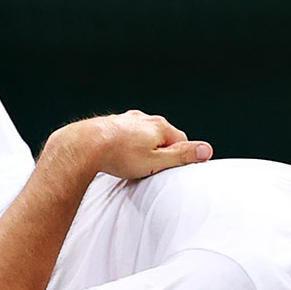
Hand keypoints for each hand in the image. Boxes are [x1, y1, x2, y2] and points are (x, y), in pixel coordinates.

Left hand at [49, 110, 212, 179]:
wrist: (84, 146)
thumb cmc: (120, 156)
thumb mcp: (156, 161)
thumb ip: (182, 156)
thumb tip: (207, 150)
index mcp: (160, 126)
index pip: (181, 141)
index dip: (178, 157)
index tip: (170, 170)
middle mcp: (144, 118)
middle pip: (162, 137)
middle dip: (160, 153)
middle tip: (150, 170)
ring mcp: (126, 120)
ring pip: (142, 135)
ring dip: (142, 149)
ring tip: (133, 165)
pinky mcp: (111, 125)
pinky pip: (125, 136)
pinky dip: (125, 146)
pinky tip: (118, 157)